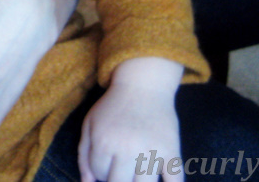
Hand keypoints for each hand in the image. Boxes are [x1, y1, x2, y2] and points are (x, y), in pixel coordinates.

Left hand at [78, 58, 182, 181]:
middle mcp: (127, 149)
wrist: (143, 85)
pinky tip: (162, 180)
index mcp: (104, 142)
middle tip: (121, 169)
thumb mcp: (90, 124)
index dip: (101, 171)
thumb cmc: (114, 106)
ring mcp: (150, 151)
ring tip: (135, 172)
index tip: (107, 162)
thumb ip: (84, 155)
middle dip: (116, 179)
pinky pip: (174, 179)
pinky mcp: (171, 151)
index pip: (99, 174)